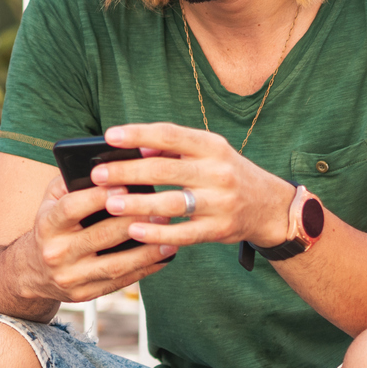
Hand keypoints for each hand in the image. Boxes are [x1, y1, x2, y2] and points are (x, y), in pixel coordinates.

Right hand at [7, 174, 180, 307]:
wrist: (33, 271)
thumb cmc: (52, 226)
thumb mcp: (51, 201)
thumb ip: (71, 181)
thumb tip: (105, 165)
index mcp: (47, 225)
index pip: (71, 208)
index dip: (98, 197)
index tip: (126, 185)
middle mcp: (56, 253)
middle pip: (99, 237)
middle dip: (132, 223)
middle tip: (160, 211)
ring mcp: (70, 277)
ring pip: (113, 265)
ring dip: (145, 252)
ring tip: (170, 237)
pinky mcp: (84, 294)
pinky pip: (119, 282)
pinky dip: (144, 270)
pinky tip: (163, 257)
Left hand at [90, 123, 295, 247]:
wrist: (268, 206)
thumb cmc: (226, 174)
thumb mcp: (208, 153)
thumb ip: (175, 147)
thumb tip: (138, 145)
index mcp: (212, 146)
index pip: (171, 134)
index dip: (139, 134)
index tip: (110, 136)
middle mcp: (218, 172)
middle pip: (166, 169)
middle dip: (128, 172)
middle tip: (98, 175)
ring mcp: (220, 202)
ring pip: (172, 203)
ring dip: (138, 204)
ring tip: (110, 203)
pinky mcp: (219, 229)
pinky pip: (183, 233)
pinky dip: (157, 233)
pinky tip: (135, 231)